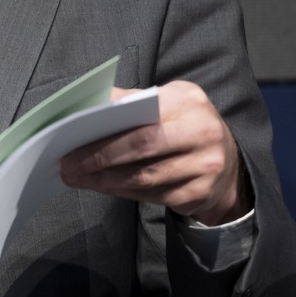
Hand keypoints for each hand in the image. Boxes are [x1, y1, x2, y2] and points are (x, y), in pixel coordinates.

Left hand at [59, 81, 251, 225]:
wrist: (227, 165)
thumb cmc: (182, 127)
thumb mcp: (166, 103)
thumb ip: (131, 101)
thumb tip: (86, 106)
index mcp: (189, 100)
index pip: (139, 114)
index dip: (104, 128)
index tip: (71, 135)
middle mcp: (203, 132)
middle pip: (141, 147)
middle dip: (98, 157)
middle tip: (67, 165)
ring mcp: (205, 166)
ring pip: (143, 177)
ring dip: (103, 180)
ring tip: (76, 178)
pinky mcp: (199, 194)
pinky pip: (151, 196)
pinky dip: (121, 192)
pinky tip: (102, 187)